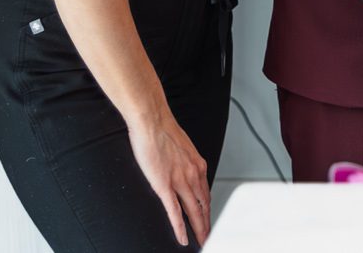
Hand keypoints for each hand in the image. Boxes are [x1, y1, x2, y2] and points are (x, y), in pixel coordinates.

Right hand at [127, 107, 211, 245]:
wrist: (153, 121)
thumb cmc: (162, 130)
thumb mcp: (181, 147)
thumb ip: (183, 161)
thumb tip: (181, 167)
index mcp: (197, 164)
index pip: (205, 193)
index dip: (208, 209)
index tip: (208, 218)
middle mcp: (193, 174)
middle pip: (203, 206)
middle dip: (207, 223)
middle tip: (209, 236)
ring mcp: (180, 181)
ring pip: (193, 212)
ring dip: (199, 229)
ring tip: (201, 241)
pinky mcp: (165, 186)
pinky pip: (175, 213)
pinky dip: (180, 228)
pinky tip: (184, 238)